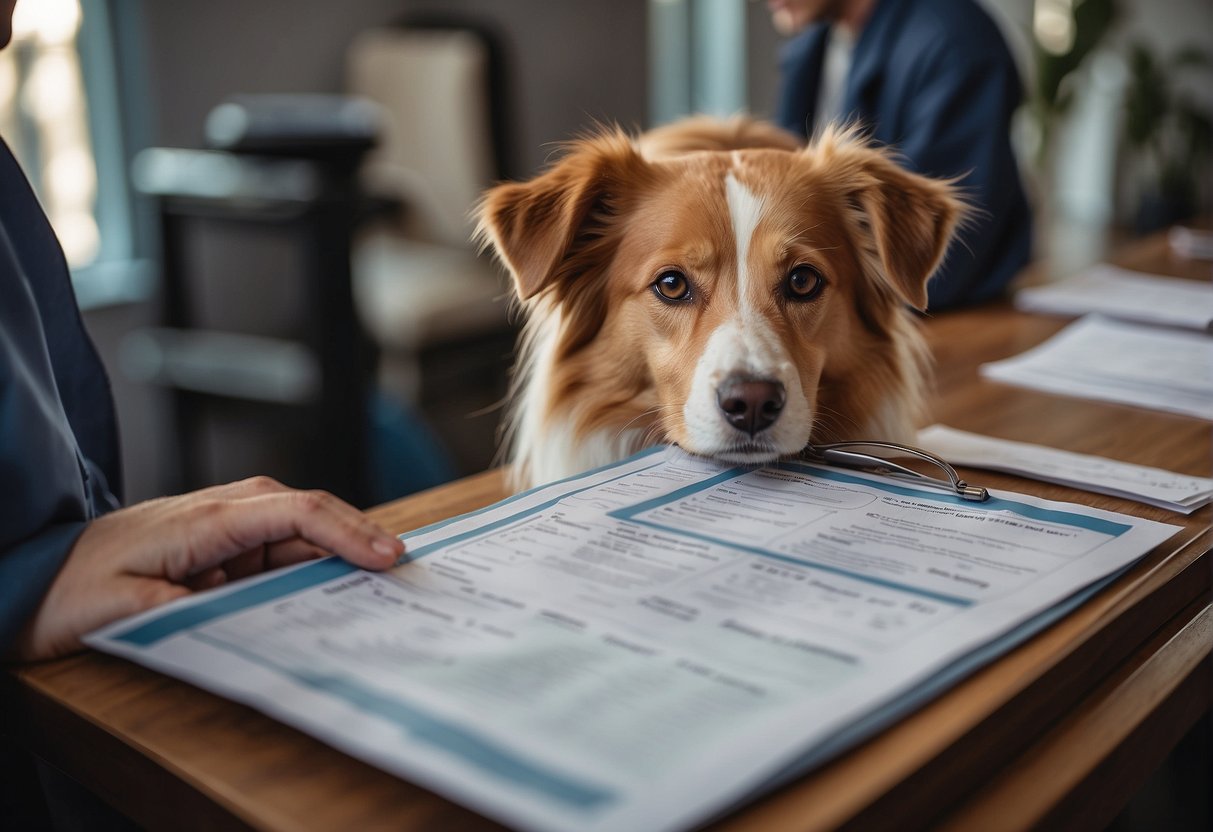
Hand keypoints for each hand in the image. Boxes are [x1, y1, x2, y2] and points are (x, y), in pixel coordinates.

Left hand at [12, 477, 404, 660]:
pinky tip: (334, 586)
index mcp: (207, 520)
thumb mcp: (126, 611)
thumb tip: (259, 615)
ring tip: (382, 577)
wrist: (29, 579)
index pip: (298, 513)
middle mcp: (222, 513)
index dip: (350, 533)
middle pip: (310, 513)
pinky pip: (279, 551)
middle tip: (404, 567)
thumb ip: (193, 610)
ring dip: (340, 551)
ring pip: (299, 531)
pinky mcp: (218, 546)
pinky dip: (313, 564)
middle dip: (360, 536)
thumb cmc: (70, 590)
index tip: (388, 559)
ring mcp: (222, 527)